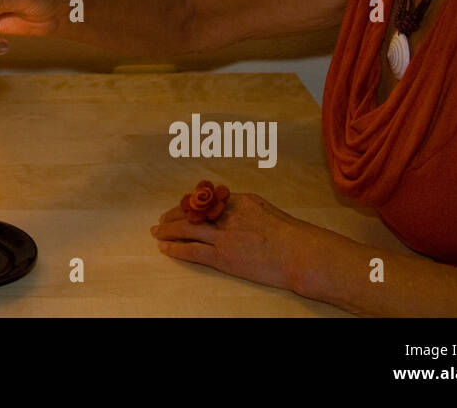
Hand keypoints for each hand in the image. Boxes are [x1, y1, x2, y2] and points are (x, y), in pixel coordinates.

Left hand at [149, 192, 312, 292]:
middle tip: (162, 219)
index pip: (206, 200)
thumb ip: (245, 210)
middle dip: (173, 215)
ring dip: (168, 230)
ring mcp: (223, 236)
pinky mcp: (222, 257)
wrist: (300, 254)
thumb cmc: (292, 236)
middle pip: (192, 212)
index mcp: (239, 200)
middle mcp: (227, 214)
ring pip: (186, 229)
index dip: (190, 205)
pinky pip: (192, 250)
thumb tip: (232, 214)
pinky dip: (175, 248)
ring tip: (156, 231)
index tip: (181, 208)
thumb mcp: (267, 211)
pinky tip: (164, 247)